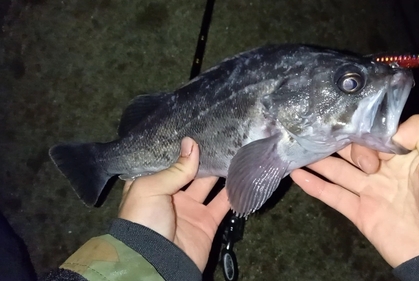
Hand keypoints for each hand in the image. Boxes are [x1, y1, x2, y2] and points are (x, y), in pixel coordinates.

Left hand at [118, 137, 230, 270]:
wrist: (155, 261)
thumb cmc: (143, 220)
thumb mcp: (150, 189)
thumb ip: (174, 168)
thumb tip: (191, 144)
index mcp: (151, 185)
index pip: (167, 162)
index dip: (179, 148)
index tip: (194, 129)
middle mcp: (170, 195)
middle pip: (190, 171)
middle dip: (202, 156)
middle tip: (218, 136)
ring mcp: (190, 209)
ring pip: (208, 185)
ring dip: (220, 171)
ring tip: (233, 150)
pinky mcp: (207, 222)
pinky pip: (222, 204)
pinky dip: (234, 193)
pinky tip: (242, 176)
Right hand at [291, 114, 418, 266]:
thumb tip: (387, 130)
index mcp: (409, 154)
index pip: (377, 135)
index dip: (363, 130)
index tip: (349, 126)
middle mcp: (388, 171)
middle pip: (355, 150)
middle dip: (337, 141)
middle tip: (315, 131)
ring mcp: (373, 193)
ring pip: (339, 171)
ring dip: (318, 159)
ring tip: (296, 146)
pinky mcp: (362, 214)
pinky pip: (334, 196)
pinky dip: (314, 185)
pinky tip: (296, 173)